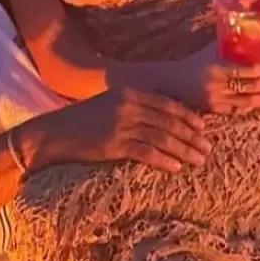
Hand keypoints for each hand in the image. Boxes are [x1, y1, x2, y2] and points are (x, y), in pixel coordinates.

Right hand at [28, 88, 211, 174]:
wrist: (52, 133)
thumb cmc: (80, 121)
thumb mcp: (108, 104)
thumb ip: (132, 107)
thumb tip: (160, 120)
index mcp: (128, 93)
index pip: (166, 104)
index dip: (187, 117)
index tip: (202, 128)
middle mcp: (127, 106)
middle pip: (169, 122)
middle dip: (191, 136)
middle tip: (207, 148)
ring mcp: (120, 125)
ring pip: (162, 138)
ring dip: (184, 150)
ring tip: (198, 160)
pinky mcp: (113, 145)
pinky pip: (146, 153)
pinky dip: (164, 160)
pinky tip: (176, 167)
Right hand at [155, 45, 259, 114]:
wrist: (173, 81)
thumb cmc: (195, 62)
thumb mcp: (211, 50)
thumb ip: (230, 43)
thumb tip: (253, 31)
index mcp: (216, 68)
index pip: (246, 71)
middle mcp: (216, 87)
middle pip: (250, 87)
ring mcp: (215, 101)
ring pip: (246, 102)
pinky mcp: (214, 111)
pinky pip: (237, 110)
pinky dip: (251, 106)